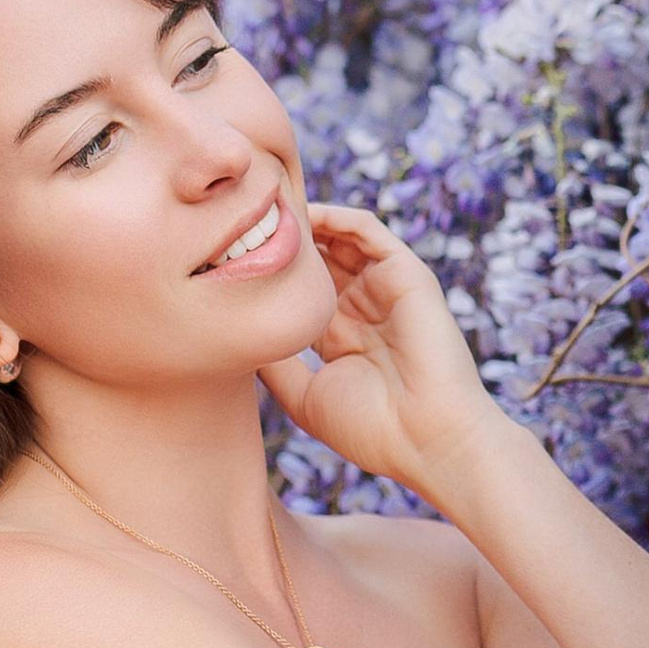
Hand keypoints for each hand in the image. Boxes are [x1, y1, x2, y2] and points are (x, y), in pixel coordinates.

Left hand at [256, 203, 501, 494]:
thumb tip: (235, 333)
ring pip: (339, 238)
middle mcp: (363, 309)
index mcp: (340, 339)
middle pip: (318, 259)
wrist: (427, 440)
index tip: (222, 260)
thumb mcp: (304, 396)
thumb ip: (274, 364)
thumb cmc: (371, 429)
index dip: (266, 274)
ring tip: (262, 207)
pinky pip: (366, 229)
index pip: (301, 292)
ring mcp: (385, 289)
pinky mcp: (406, 273)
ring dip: (303, 221)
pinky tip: (298, 212)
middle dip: (281, 239)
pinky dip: (334, 215)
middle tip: (234, 222)